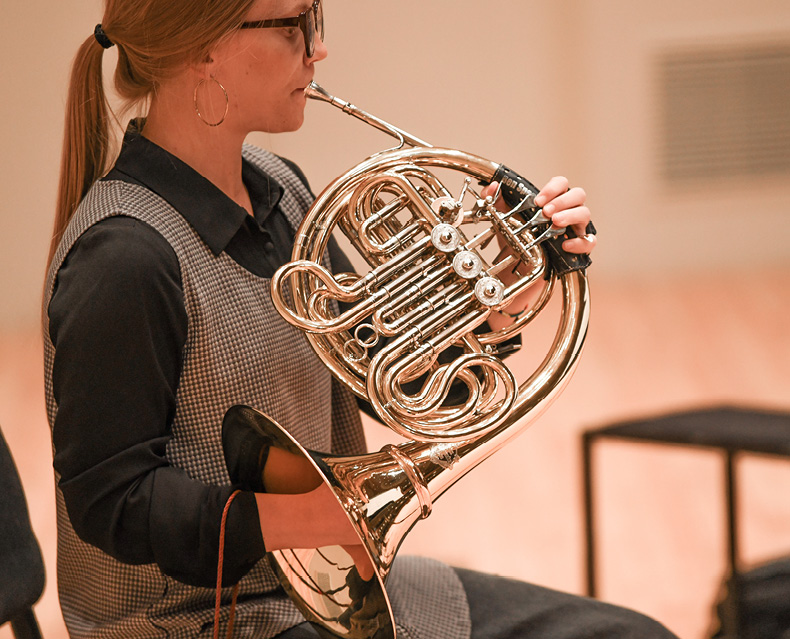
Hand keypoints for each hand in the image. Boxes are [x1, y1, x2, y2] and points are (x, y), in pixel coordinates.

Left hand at [480, 176, 595, 254]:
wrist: (517, 265)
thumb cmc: (517, 237)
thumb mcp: (503, 219)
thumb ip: (495, 201)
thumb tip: (491, 187)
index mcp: (553, 200)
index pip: (562, 184)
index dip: (553, 188)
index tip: (539, 200)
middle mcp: (567, 211)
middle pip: (578, 195)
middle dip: (563, 201)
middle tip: (546, 211)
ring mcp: (575, 228)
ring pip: (585, 214)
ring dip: (570, 216)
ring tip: (554, 222)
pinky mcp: (579, 247)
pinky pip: (589, 242)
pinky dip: (579, 242)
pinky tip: (565, 244)